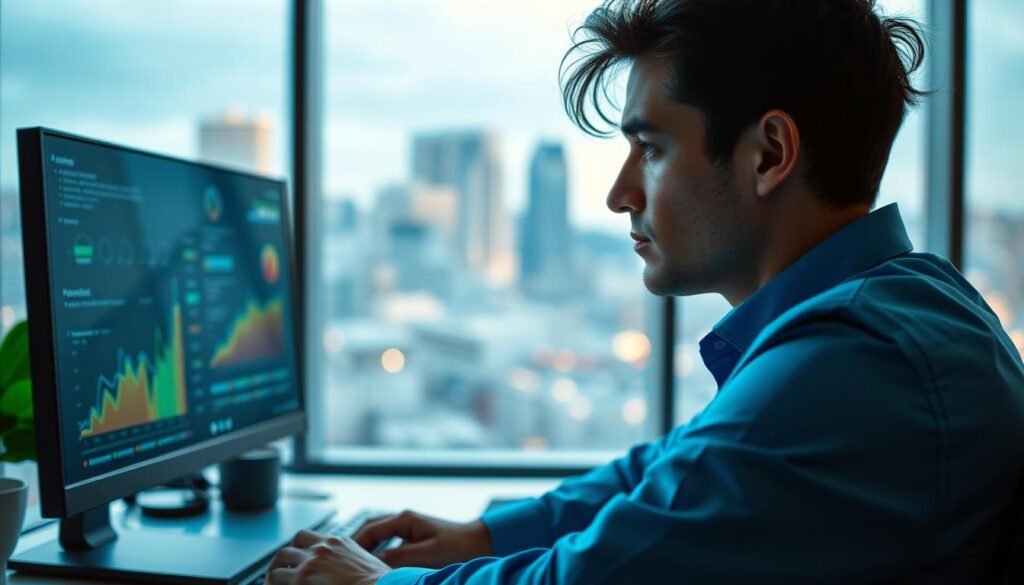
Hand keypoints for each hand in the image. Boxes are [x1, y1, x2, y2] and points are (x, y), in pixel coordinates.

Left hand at [266, 529, 390, 584]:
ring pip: (279, 562)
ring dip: (274, 573)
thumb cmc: (380, 583)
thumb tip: (343, 573)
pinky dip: (271, 584)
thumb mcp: (366, 564)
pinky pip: (276, 580)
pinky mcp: (301, 579)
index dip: (299, 549)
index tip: (297, 559)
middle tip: (278, 572)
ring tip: (272, 583)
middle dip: (282, 560)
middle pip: (291, 545)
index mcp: (339, 542)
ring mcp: (310, 562)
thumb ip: (349, 562)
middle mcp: (322, 548)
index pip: (310, 538)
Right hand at [354, 510, 493, 568]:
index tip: (345, 559)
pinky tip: (377, 564)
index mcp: (405, 519)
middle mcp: (405, 520)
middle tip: (345, 560)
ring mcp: (410, 528)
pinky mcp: (415, 538)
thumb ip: (400, 555)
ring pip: (379, 535)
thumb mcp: (428, 553)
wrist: (480, 542)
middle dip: (357, 544)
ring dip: (368, 547)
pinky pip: (389, 543)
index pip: (370, 529)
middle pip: (371, 529)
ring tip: (357, 563)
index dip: (355, 544)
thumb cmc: (459, 545)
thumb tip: (375, 561)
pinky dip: (380, 551)